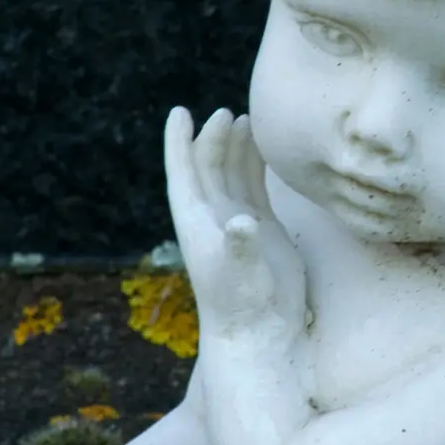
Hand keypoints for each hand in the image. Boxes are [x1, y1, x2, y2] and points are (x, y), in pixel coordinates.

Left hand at [164, 107, 307, 343]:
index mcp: (197, 223)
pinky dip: (256, 168)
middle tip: (228, 112)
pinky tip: (265, 151)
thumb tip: (243, 222)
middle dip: (215, 139)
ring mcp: (237, 224)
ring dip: (237, 149)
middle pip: (209, 168)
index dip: (179, 143)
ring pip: (233, 176)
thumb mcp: (240, 275)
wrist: (260, 332)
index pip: (184, 173)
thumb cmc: (243, 307)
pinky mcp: (262, 231)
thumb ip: (240, 246)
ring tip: (247, 120)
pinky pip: (255, 189)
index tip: (180, 112)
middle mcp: (213, 219)